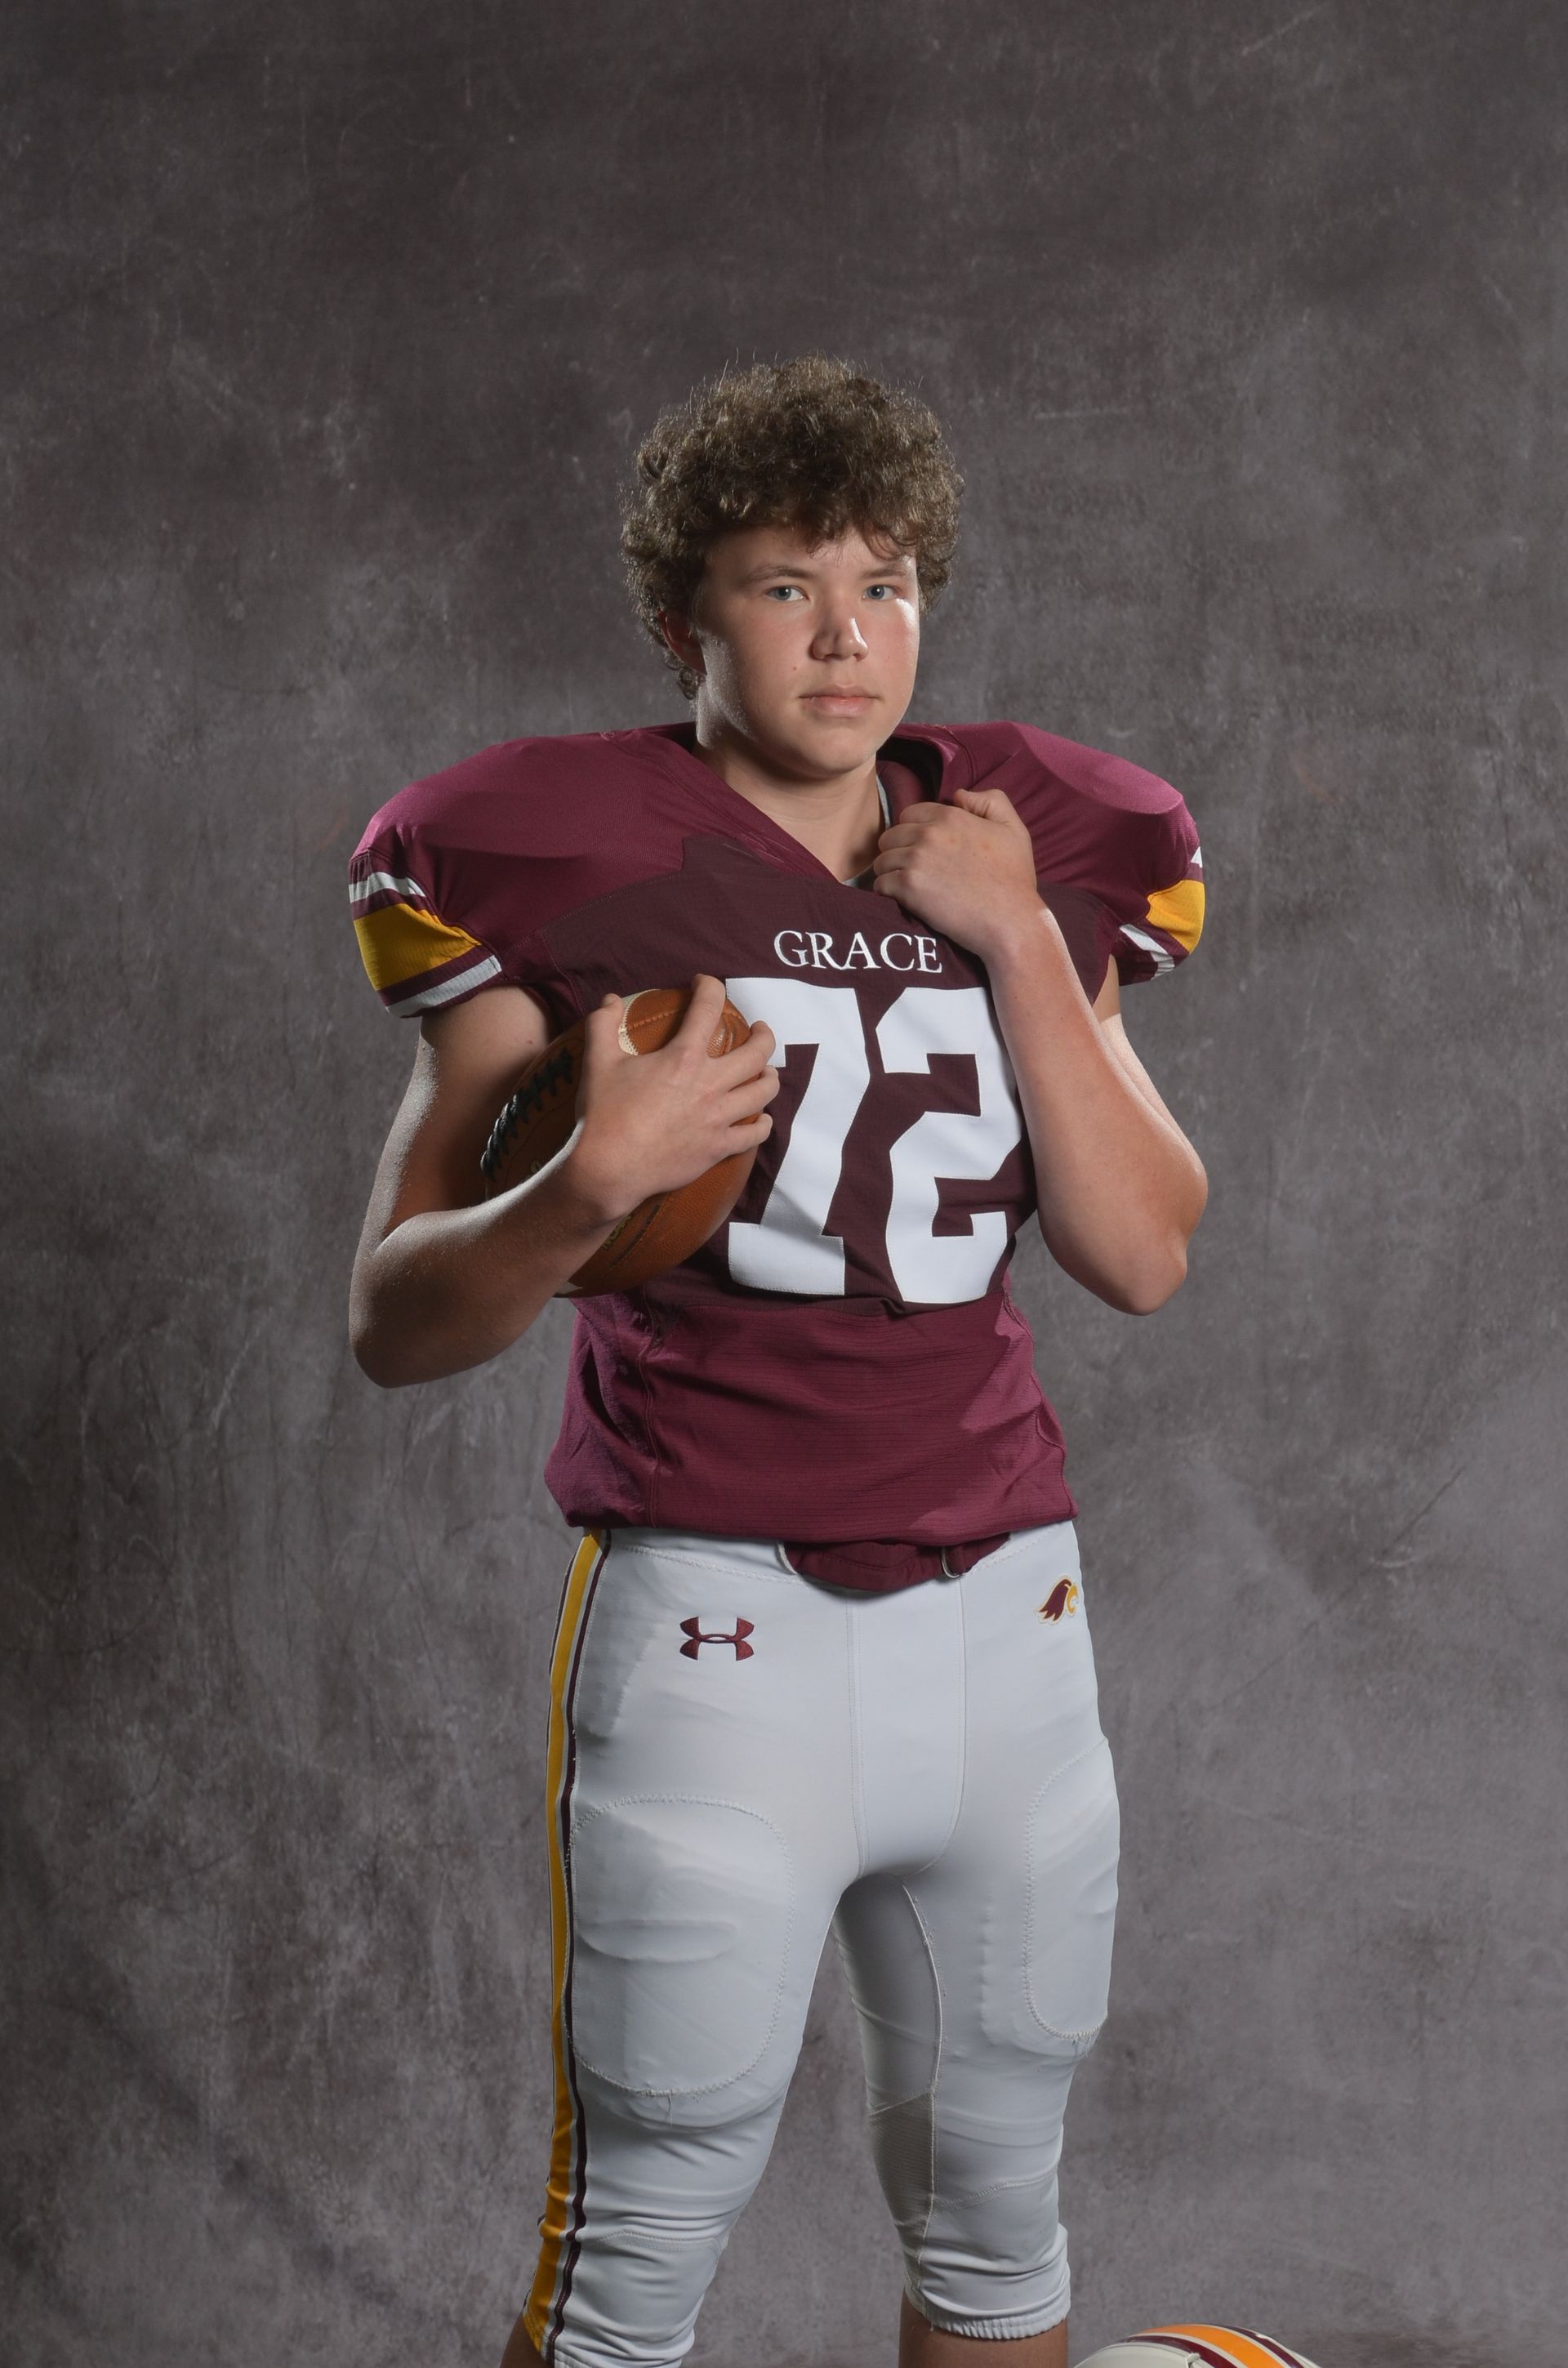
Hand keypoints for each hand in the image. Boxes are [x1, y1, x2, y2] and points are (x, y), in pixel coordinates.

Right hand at [566, 973, 778, 1225]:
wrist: (608, 1169)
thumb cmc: (603, 1114)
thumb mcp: (597, 1062)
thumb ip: (602, 1025)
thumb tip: (609, 999)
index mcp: (683, 1058)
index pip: (708, 1008)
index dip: (711, 987)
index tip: (706, 984)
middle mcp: (709, 1084)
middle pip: (756, 1052)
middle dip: (764, 1035)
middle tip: (759, 1030)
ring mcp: (718, 1118)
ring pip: (763, 1092)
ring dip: (769, 1076)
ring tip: (766, 1071)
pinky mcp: (719, 1147)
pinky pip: (755, 1134)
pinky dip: (762, 1123)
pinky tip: (760, 1118)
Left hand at [870, 786, 1040, 960]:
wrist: (1010, 920)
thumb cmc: (1014, 878)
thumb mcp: (1013, 829)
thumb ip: (991, 801)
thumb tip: (959, 795)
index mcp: (949, 816)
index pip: (909, 814)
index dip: (913, 831)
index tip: (922, 849)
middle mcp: (929, 833)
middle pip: (890, 836)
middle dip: (898, 851)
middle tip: (913, 869)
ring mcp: (916, 860)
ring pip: (882, 860)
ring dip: (890, 872)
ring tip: (907, 886)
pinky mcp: (907, 887)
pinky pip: (880, 884)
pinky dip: (887, 892)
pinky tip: (902, 899)